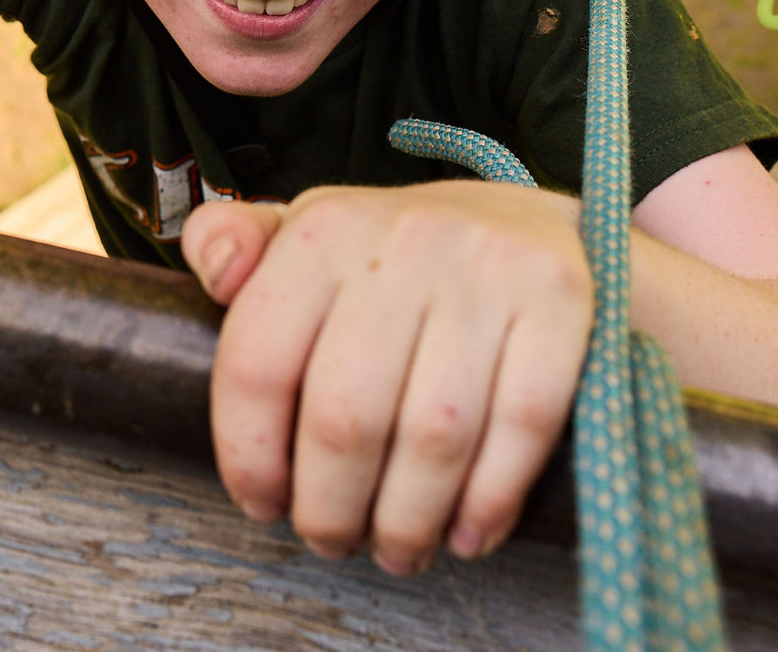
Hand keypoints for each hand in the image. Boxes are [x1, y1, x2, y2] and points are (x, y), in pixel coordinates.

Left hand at [181, 182, 591, 573]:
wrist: (538, 229)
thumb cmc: (399, 261)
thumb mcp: (310, 238)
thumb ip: (233, 247)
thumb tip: (215, 272)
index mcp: (323, 229)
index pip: (257, 362)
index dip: (250, 455)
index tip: (261, 502)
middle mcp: (404, 239)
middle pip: (344, 418)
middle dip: (330, 507)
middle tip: (332, 540)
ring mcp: (488, 268)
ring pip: (432, 437)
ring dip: (408, 520)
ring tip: (397, 549)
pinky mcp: (562, 301)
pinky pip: (520, 428)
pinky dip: (488, 500)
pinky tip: (468, 532)